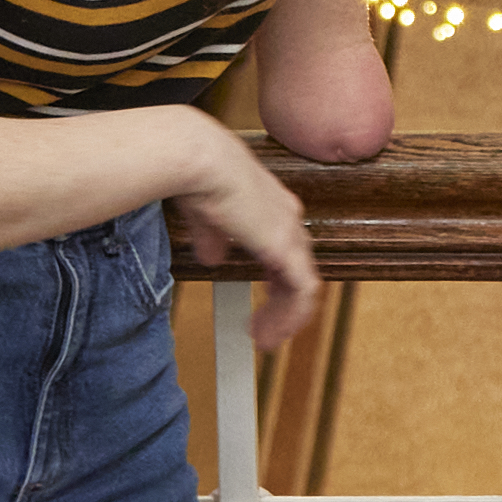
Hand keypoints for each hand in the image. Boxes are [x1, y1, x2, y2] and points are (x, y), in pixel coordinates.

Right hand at [165, 122, 329, 341]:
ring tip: (265, 339)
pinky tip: (270, 333)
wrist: (199, 162)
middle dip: (283, 304)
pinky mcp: (286, 249)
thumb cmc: (198, 177)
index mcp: (272, 206)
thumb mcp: (206, 217)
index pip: (286, 250)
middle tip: (264, 329)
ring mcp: (290, 233)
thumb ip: (214, 240)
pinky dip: (289, 317)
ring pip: (303, 286)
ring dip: (285, 317)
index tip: (262, 300)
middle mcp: (287, 218)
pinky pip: (302, 293)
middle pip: (298, 270)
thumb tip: (213, 258)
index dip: (277, 279)